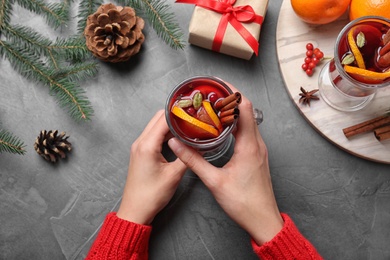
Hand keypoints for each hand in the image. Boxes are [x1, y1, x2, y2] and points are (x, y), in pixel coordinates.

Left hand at [117, 110, 186, 224]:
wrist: (136, 210)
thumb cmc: (152, 195)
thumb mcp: (174, 175)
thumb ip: (187, 156)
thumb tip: (200, 144)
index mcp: (147, 145)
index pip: (164, 119)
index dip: (179, 113)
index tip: (194, 111)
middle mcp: (140, 142)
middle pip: (158, 118)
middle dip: (175, 115)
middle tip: (193, 116)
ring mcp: (139, 147)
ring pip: (155, 125)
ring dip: (170, 123)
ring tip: (188, 124)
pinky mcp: (140, 152)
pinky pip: (153, 135)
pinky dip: (164, 132)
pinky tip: (177, 136)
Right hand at [168, 87, 282, 244]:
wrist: (263, 220)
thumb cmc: (243, 203)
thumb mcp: (214, 181)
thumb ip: (194, 160)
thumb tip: (177, 144)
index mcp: (249, 145)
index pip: (245, 108)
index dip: (232, 92)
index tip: (217, 84)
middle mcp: (257, 144)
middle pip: (247, 110)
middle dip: (229, 98)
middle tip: (210, 93)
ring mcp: (259, 150)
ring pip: (248, 121)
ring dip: (233, 111)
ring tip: (214, 106)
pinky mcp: (256, 156)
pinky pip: (248, 132)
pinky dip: (236, 124)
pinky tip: (222, 128)